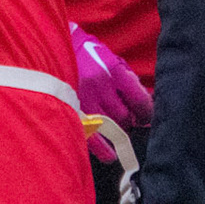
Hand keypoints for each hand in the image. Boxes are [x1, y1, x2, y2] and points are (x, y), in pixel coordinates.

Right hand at [72, 21, 152, 160]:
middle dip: (130, 122)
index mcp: (113, 71)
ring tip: (119, 129)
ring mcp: (84, 99)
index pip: (138, 100)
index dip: (147, 112)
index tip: (147, 117)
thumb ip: (128, 80)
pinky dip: (102, 148)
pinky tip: (110, 155)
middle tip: (130, 122)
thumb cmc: (89, 55)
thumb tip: (146, 102)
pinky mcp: (72, 109)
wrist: (57, 48)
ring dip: (118, 131)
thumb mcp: (112, 60)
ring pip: (109, 126)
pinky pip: (90, 135)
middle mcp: (100, 86)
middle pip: (124, 116)